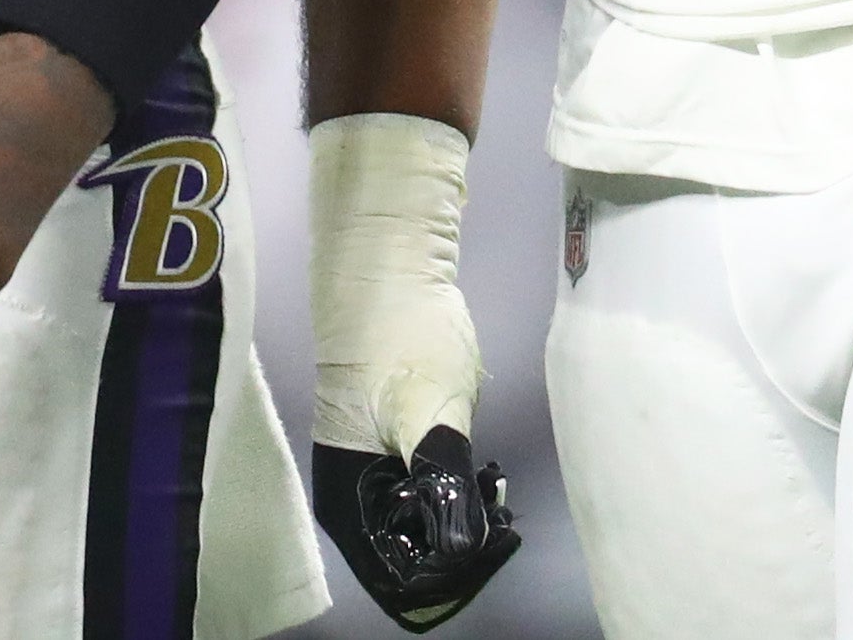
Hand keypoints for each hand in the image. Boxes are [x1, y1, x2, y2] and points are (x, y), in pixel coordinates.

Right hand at [310, 111, 517, 628]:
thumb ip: (447, 488)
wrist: (390, 267)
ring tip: (497, 487)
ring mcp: (380, 479)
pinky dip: (465, 496)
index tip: (495, 542)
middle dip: (467, 550)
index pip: (402, 584)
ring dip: (470, 523)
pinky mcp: (401, 454)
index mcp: (350, 508)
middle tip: (503, 514)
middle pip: (419, 565)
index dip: (452, 579)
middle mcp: (358, 505)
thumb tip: (467, 548)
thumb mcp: (431, 414)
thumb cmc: (402, 339)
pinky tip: (488, 471)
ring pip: (431, 535)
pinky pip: (435, 502)